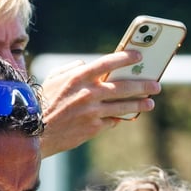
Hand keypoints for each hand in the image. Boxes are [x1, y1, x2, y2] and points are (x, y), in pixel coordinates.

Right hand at [40, 50, 160, 157]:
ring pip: (123, 106)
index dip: (125, 58)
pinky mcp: (93, 129)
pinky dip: (118, 118)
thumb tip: (85, 65)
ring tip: (150, 103)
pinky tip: (126, 116)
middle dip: (143, 85)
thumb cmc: (41, 103)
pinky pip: (111, 121)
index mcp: (78, 77)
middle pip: (123, 86)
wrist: (34, 133)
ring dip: (139, 104)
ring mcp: (92, 112)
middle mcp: (88, 93)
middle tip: (156, 85)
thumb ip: (71, 69)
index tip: (139, 56)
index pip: (108, 63)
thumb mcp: (52, 79)